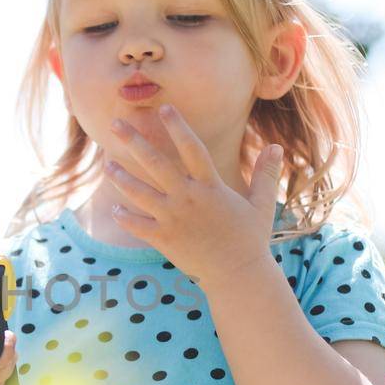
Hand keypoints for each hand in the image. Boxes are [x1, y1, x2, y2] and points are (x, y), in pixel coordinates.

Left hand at [104, 105, 283, 286]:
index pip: (192, 148)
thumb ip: (265, 174)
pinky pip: (138, 225)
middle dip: (134, 142)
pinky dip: (125, 217)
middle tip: (116, 124)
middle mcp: (189, 198)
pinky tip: (115, 208)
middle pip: (156, 164)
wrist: (237, 275)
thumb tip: (277, 146)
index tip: (163, 108)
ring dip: (121, 178)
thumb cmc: (250, 239)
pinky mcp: (164, 239)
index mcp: (211, 186)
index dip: (178, 127)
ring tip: (107, 164)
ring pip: (140, 193)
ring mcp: (174, 218)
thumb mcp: (262, 204)